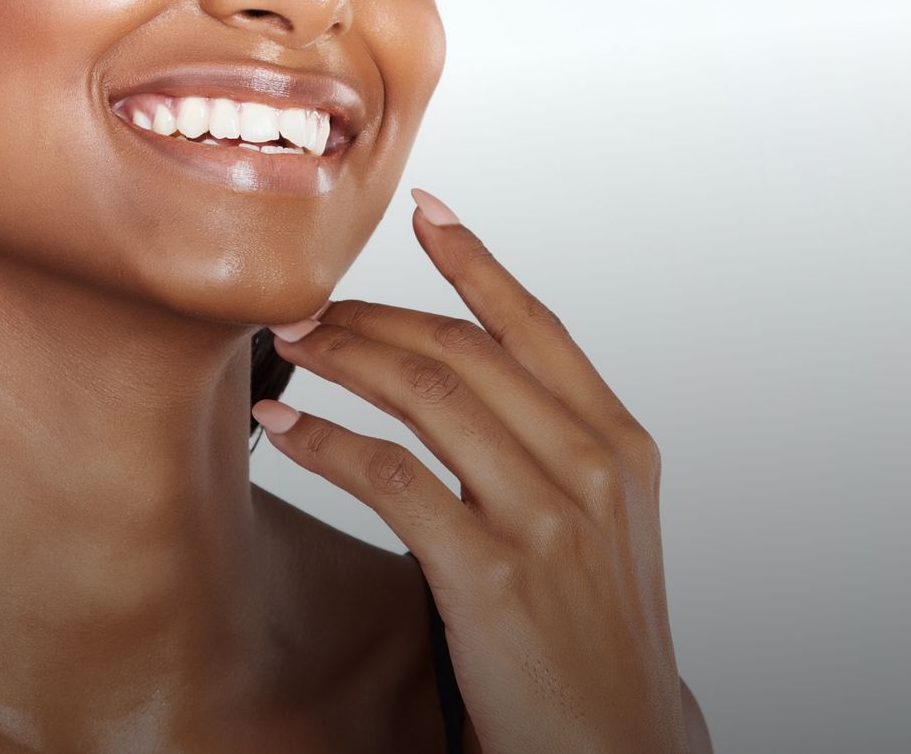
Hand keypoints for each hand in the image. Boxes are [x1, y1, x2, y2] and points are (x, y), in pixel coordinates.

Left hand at [252, 188, 699, 753]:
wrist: (613, 746)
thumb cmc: (591, 635)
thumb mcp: (600, 525)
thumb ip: (550, 447)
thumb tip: (465, 375)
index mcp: (622, 446)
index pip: (538, 328)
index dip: (476, 261)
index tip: (424, 209)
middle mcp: (592, 469)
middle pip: (466, 350)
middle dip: (375, 315)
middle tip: (308, 305)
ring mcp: (546, 520)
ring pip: (426, 396)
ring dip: (344, 358)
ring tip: (288, 346)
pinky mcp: (490, 574)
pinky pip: (391, 477)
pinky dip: (327, 442)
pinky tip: (288, 429)